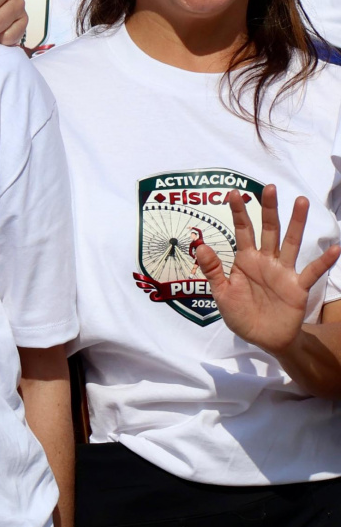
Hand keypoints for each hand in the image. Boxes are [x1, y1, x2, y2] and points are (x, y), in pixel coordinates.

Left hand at [195, 186, 340, 354]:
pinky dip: (323, 261)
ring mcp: (283, 272)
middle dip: (268, 209)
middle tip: (269, 187)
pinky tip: (335, 248)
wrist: (263, 339)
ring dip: (296, 223)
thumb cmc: (241, 314)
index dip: (238, 212)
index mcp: (245, 260)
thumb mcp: (222, 293)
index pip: (242, 231)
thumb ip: (213, 270)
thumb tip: (199, 246)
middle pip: (268, 230)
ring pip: (290, 243)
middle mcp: (266, 261)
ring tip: (301, 202)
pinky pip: (312, 272)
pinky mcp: (297, 287)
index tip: (233, 192)